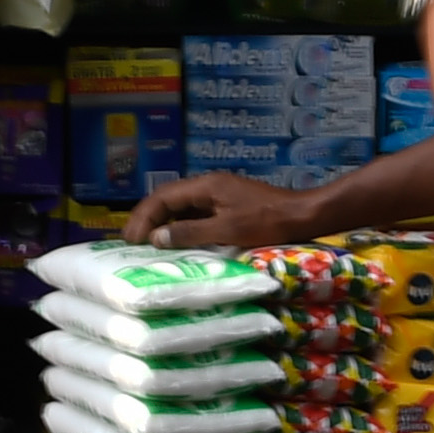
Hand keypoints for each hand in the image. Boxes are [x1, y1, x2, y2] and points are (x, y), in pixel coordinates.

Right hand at [130, 172, 325, 248]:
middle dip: (147, 220)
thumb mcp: (227, 230)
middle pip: (167, 199)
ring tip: (148, 247)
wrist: (303, 216)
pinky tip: (175, 244)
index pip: (162, 197)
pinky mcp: (227, 206)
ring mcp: (218, 195)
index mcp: (205, 186)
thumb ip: (190, 232)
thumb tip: (156, 237)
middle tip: (131, 245)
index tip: (130, 240)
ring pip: (180, 207)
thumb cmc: (268, 222)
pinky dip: (181, 228)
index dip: (142, 218)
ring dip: (163, 225)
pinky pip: (196, 215)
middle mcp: (208, 186)